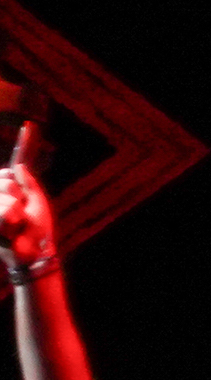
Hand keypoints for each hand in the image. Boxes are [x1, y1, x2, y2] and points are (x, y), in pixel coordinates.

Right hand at [0, 123, 57, 265]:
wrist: (33, 253)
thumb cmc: (38, 231)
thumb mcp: (37, 204)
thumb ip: (28, 184)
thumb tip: (18, 165)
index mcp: (15, 187)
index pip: (17, 162)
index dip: (25, 143)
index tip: (30, 125)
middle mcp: (0, 192)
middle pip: (6, 179)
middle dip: (18, 198)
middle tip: (22, 216)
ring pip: (4, 195)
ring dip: (15, 213)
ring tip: (16, 226)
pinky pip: (3, 209)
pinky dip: (10, 221)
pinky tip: (9, 231)